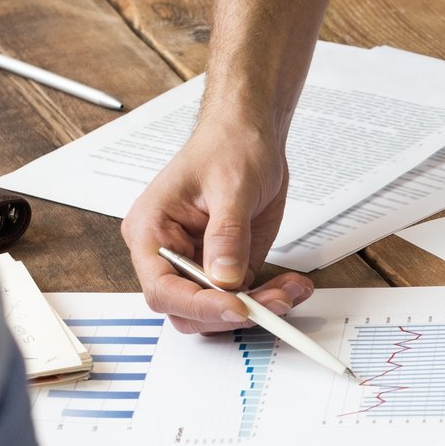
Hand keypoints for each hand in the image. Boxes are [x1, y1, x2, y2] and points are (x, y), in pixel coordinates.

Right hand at [120, 121, 312, 332]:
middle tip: (273, 303)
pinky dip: (271, 297)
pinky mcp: (229, 267)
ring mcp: (200, 263)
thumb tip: (224, 278)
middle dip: (233, 312)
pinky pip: (245, 297)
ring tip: (290, 291)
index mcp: (151, 231)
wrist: (250, 133)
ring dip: (258, 308)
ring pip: (220, 310)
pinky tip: (293, 286)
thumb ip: (227, 234)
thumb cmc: (228, 145)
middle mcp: (170, 254)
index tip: (236, 307)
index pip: (162, 287)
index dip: (198, 305)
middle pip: (188, 309)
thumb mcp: (231, 185)